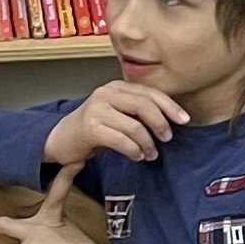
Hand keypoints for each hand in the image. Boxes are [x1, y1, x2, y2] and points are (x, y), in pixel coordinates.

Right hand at [45, 82, 185, 168]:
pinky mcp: (90, 128)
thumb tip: (169, 120)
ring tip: (150, 154)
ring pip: (135, 125)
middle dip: (161, 123)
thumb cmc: (94, 129)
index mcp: (117, 87)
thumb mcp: (118, 115)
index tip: (184, 119)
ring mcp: (97, 109)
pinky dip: (134, 150)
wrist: (60, 140)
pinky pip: (122, 140)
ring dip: (148, 143)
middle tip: (167, 138)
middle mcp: (106, 93)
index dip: (170, 106)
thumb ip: (138, 112)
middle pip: (144, 105)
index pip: (150, 92)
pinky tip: (137, 156)